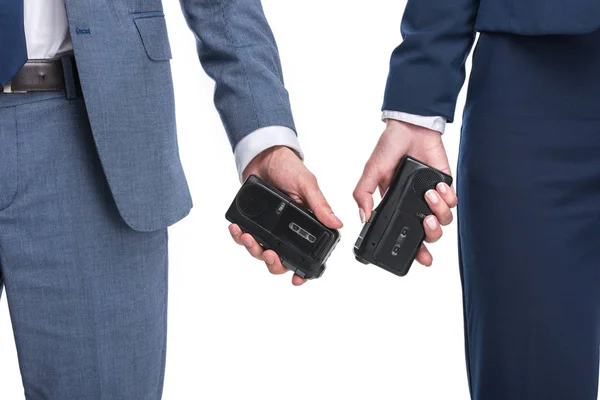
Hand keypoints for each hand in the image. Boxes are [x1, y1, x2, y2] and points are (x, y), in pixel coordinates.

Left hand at [228, 146, 342, 285]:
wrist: (265, 155)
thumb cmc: (290, 168)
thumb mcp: (307, 185)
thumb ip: (319, 205)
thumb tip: (337, 223)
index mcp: (304, 225)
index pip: (306, 254)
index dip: (302, 271)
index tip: (297, 279)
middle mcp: (286, 231)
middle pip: (280, 260)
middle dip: (273, 262)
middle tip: (269, 253)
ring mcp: (268, 228)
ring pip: (259, 252)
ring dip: (253, 249)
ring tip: (248, 237)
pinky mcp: (252, 222)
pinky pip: (243, 237)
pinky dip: (238, 236)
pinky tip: (236, 229)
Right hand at [353, 120, 456, 266]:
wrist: (411, 127)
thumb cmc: (389, 148)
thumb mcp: (370, 172)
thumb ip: (363, 195)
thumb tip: (363, 219)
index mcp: (396, 206)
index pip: (406, 234)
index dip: (414, 250)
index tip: (420, 260)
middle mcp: (415, 205)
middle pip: (429, 234)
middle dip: (431, 235)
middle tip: (426, 224)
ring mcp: (431, 197)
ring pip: (443, 220)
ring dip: (438, 211)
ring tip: (429, 195)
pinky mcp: (445, 186)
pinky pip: (453, 202)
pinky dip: (446, 198)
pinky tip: (436, 186)